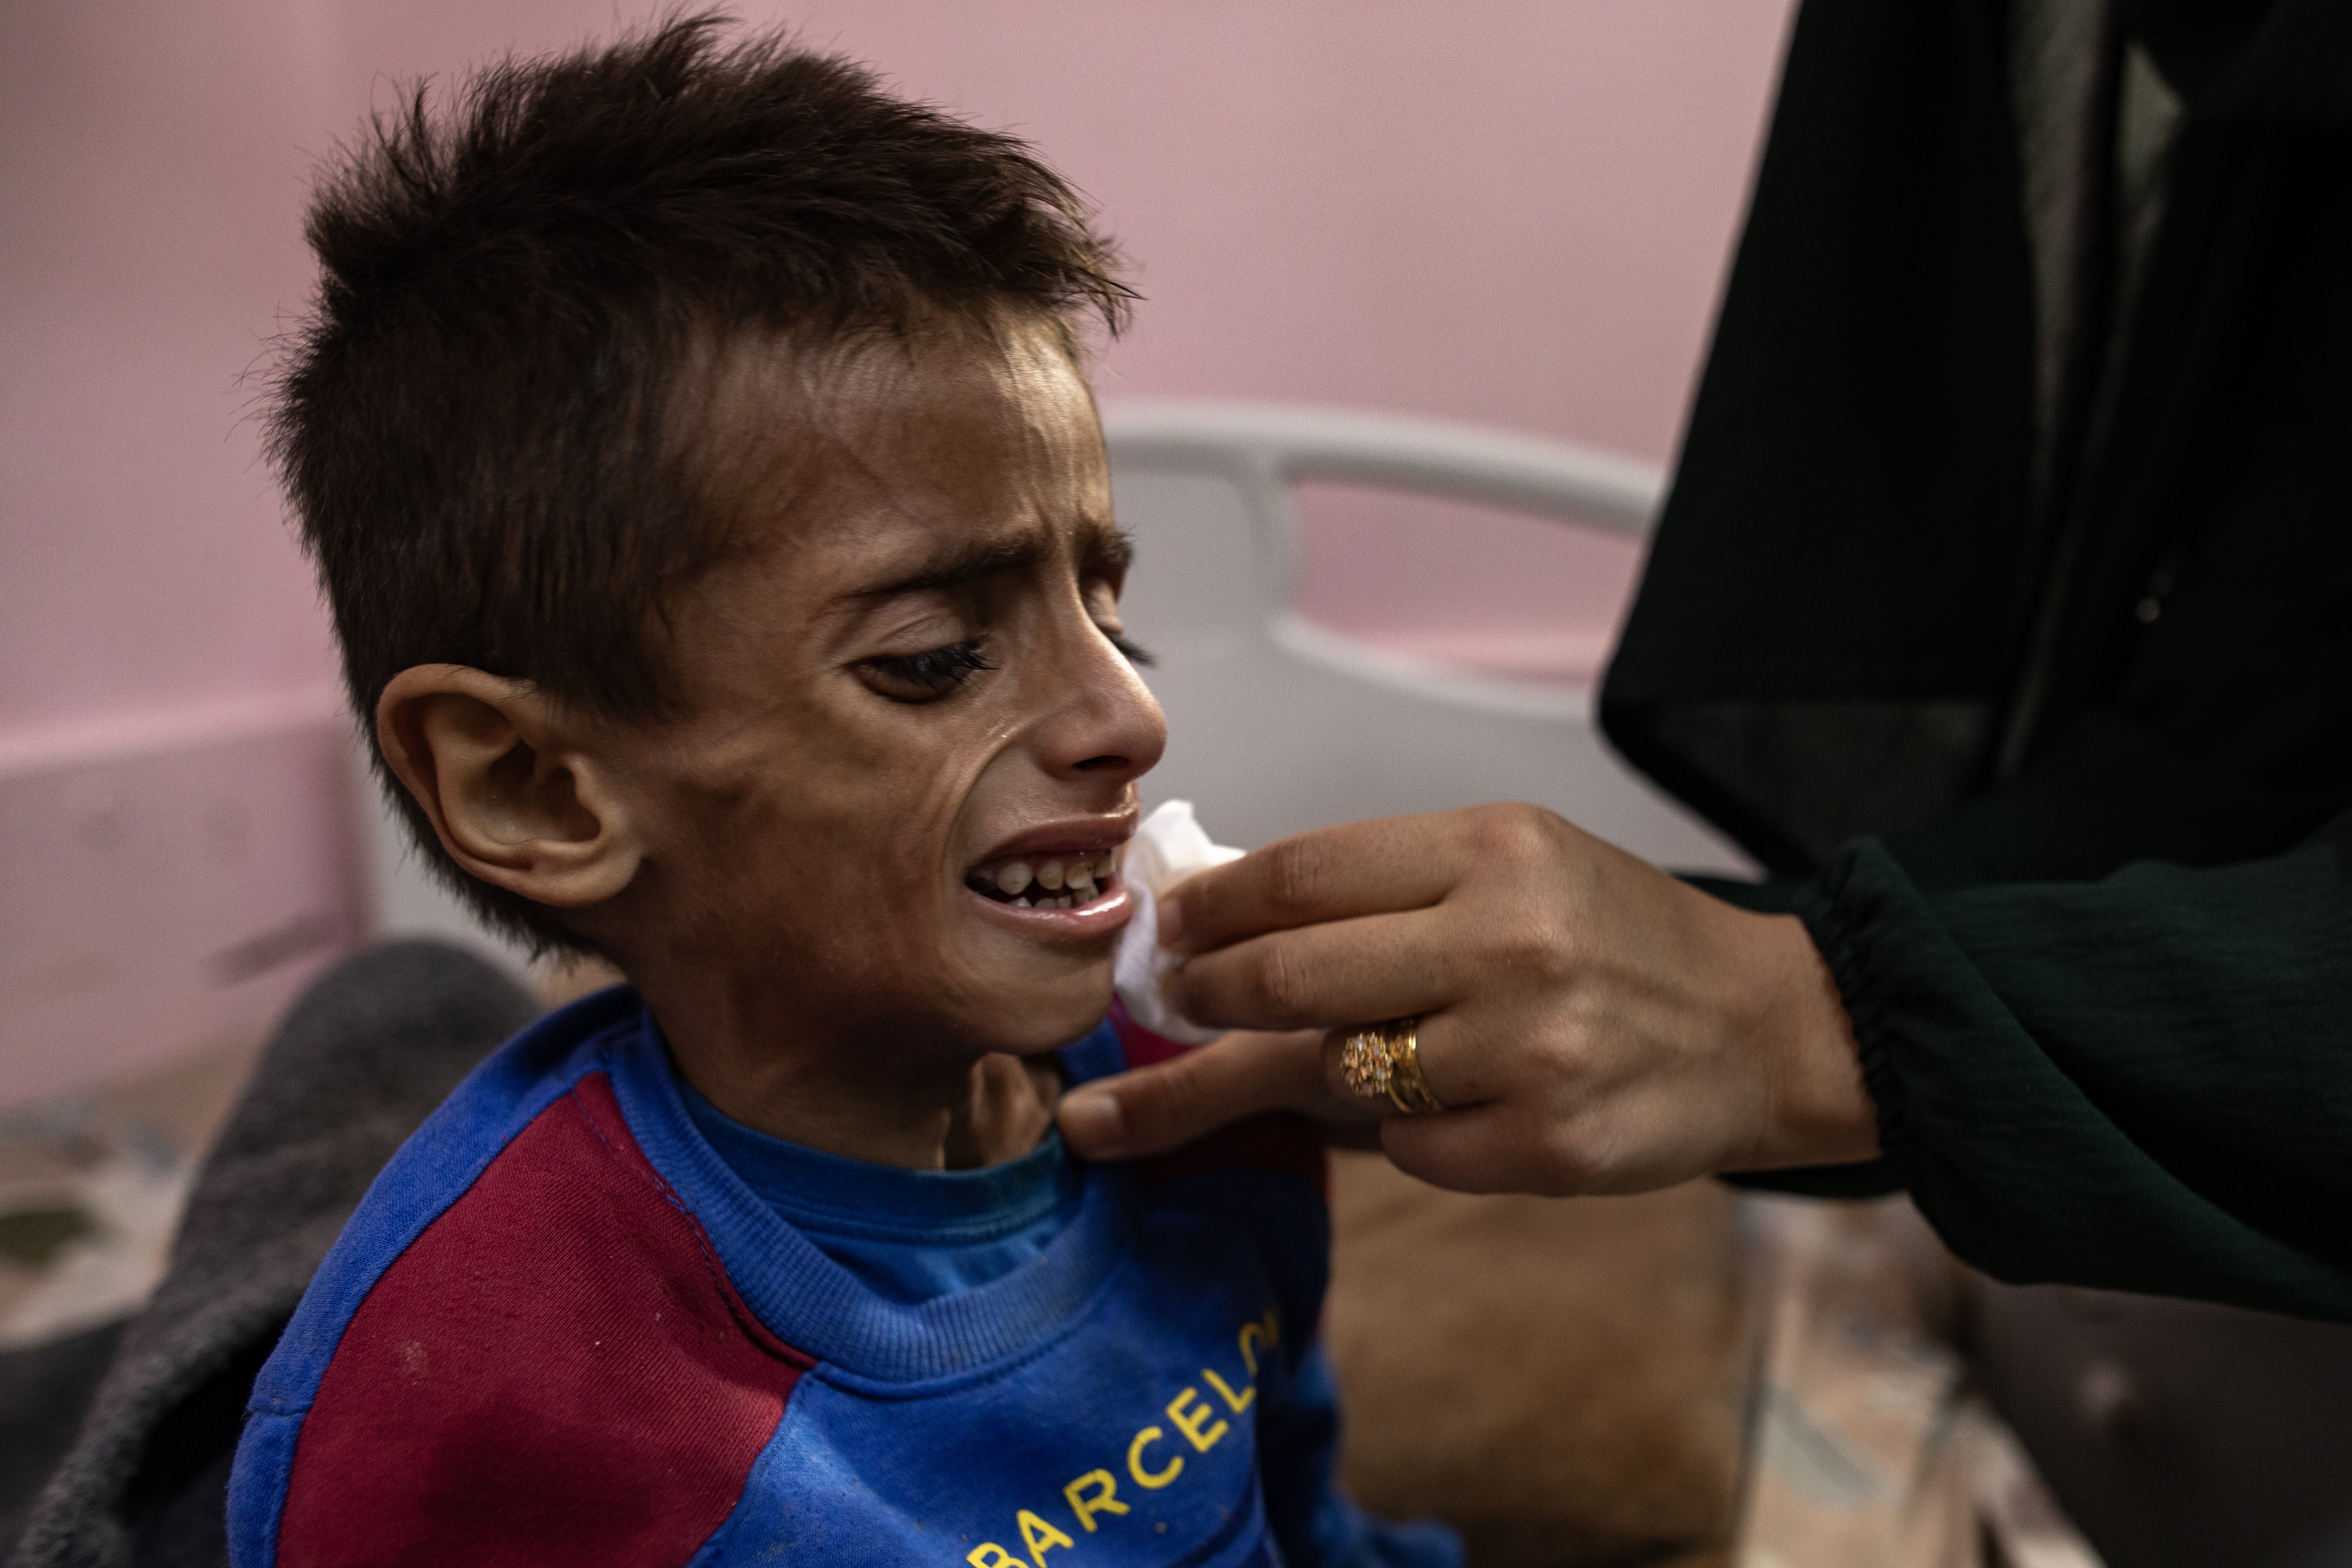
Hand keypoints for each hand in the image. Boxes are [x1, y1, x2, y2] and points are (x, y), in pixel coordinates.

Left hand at [1056, 804, 1877, 1194]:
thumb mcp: (1514, 864)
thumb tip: (1225, 918)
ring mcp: (1527, 1050)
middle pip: (1291, 977)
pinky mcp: (1546, 1144)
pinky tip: (1443, 1110)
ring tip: (1267, 1073)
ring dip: (1298, 1072)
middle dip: (1205, 995)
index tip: (1165, 929)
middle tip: (1171, 1001)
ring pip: (1339, 1072)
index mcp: (1491, 851)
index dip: (1213, 907)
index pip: (1303, 872)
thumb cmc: (1611, 938)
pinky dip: (1403, 1134)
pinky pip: (1408, 1149)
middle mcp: (1505, 942)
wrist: (1760, 1025)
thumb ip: (1384, 889)